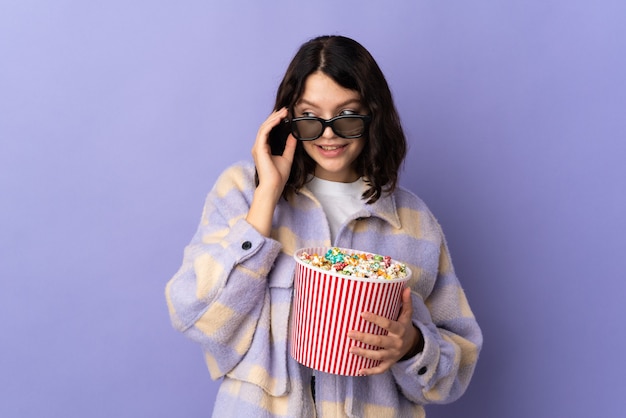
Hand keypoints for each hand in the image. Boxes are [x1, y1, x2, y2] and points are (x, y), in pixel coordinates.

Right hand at [246, 108, 296, 236]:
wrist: (274, 187)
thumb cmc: (279, 176)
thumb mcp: (287, 157)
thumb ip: (290, 145)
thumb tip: (294, 134)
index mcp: (264, 148)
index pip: (269, 130)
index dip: (276, 121)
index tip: (286, 114)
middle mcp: (259, 146)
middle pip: (266, 126)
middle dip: (275, 116)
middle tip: (285, 109)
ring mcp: (258, 147)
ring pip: (264, 127)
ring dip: (274, 118)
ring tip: (283, 111)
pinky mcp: (259, 149)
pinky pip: (264, 132)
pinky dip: (271, 124)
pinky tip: (279, 119)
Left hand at [347, 287, 421, 375]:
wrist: (413, 345)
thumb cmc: (405, 326)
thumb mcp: (407, 315)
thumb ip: (406, 302)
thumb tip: (406, 287)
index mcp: (399, 330)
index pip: (387, 324)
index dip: (375, 319)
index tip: (362, 314)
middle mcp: (396, 343)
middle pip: (379, 341)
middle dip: (364, 338)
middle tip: (349, 333)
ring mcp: (393, 355)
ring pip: (377, 356)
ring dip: (363, 354)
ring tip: (350, 349)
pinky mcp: (390, 363)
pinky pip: (380, 369)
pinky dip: (370, 371)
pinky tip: (359, 370)